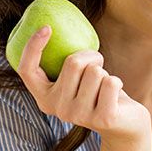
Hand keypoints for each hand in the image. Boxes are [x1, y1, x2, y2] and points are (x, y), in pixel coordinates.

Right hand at [15, 26, 150, 143]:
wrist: (124, 125)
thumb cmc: (97, 92)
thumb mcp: (76, 80)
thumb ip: (65, 65)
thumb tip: (52, 26)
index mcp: (45, 98)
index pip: (27, 70)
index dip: (33, 47)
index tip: (47, 27)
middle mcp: (58, 109)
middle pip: (73, 62)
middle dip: (92, 56)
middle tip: (98, 68)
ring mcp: (79, 116)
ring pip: (94, 71)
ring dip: (105, 72)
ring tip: (105, 87)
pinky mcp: (103, 118)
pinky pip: (110, 81)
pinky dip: (117, 81)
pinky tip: (115, 96)